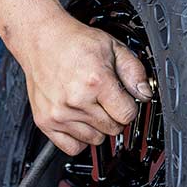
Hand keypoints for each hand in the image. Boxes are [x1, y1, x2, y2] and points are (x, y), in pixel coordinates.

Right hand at [10, 14, 152, 156]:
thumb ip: (135, 71)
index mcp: (96, 81)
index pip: (128, 115)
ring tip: (87, 104)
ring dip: (96, 126)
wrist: (41, 39)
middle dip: (113, 115)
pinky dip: (78, 138)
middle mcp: (76, 99)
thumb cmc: (74, 43)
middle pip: (113, 129)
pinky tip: (77, 119)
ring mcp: (59, 113)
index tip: (120, 98)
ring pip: (95, 140)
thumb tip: (145, 94)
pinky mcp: (45, 121)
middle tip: (102, 98)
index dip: (129, 106)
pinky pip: (73, 147)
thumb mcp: (113, 47)